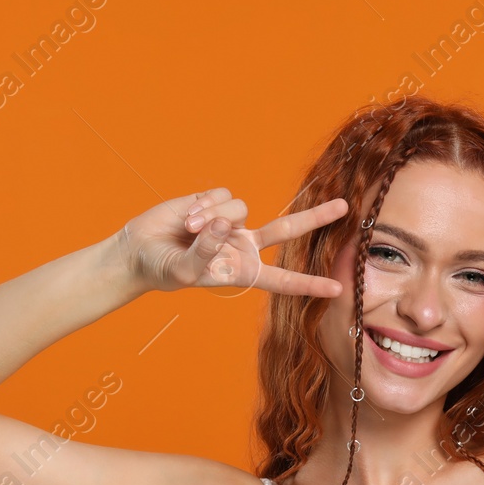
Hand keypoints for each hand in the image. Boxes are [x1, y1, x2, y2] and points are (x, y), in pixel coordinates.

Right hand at [115, 187, 348, 294]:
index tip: (337, 288)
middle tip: (344, 206)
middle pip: (287, 230)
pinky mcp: (215, 202)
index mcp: (243, 271)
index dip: (309, 283)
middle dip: (315, 217)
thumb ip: (206, 250)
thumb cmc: (162, 270)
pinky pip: (221, 196)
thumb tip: (224, 224)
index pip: (282, 279)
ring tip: (188, 230)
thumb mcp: (184, 270)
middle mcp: (243, 245)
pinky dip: (202, 205)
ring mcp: (231, 222)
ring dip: (211, 218)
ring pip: (240, 208)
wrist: (139, 250)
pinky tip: (186, 217)